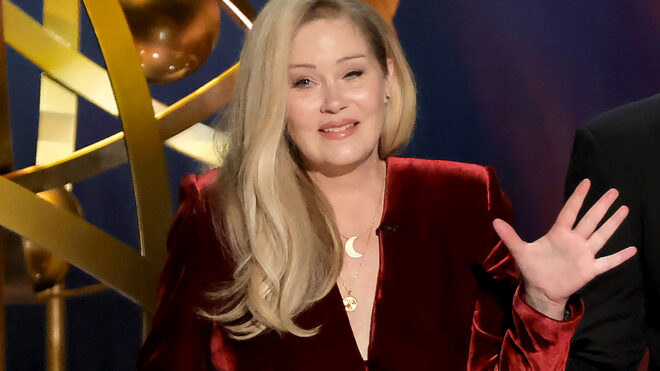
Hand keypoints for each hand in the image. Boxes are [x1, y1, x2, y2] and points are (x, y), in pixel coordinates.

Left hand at [492, 179, 636, 319]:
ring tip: (624, 209)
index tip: (587, 182)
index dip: (577, 197)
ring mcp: (584, 254)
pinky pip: (608, 262)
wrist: (540, 291)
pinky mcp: (590, 269)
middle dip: (601, 206)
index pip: (570, 211)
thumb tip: (494, 221)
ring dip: (613, 223)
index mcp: (558, 234)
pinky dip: (620, 257)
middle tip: (614, 191)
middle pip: (590, 220)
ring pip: (601, 235)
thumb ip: (509, 236)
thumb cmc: (532, 269)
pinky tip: (632, 249)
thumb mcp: (519, 252)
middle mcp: (574, 241)